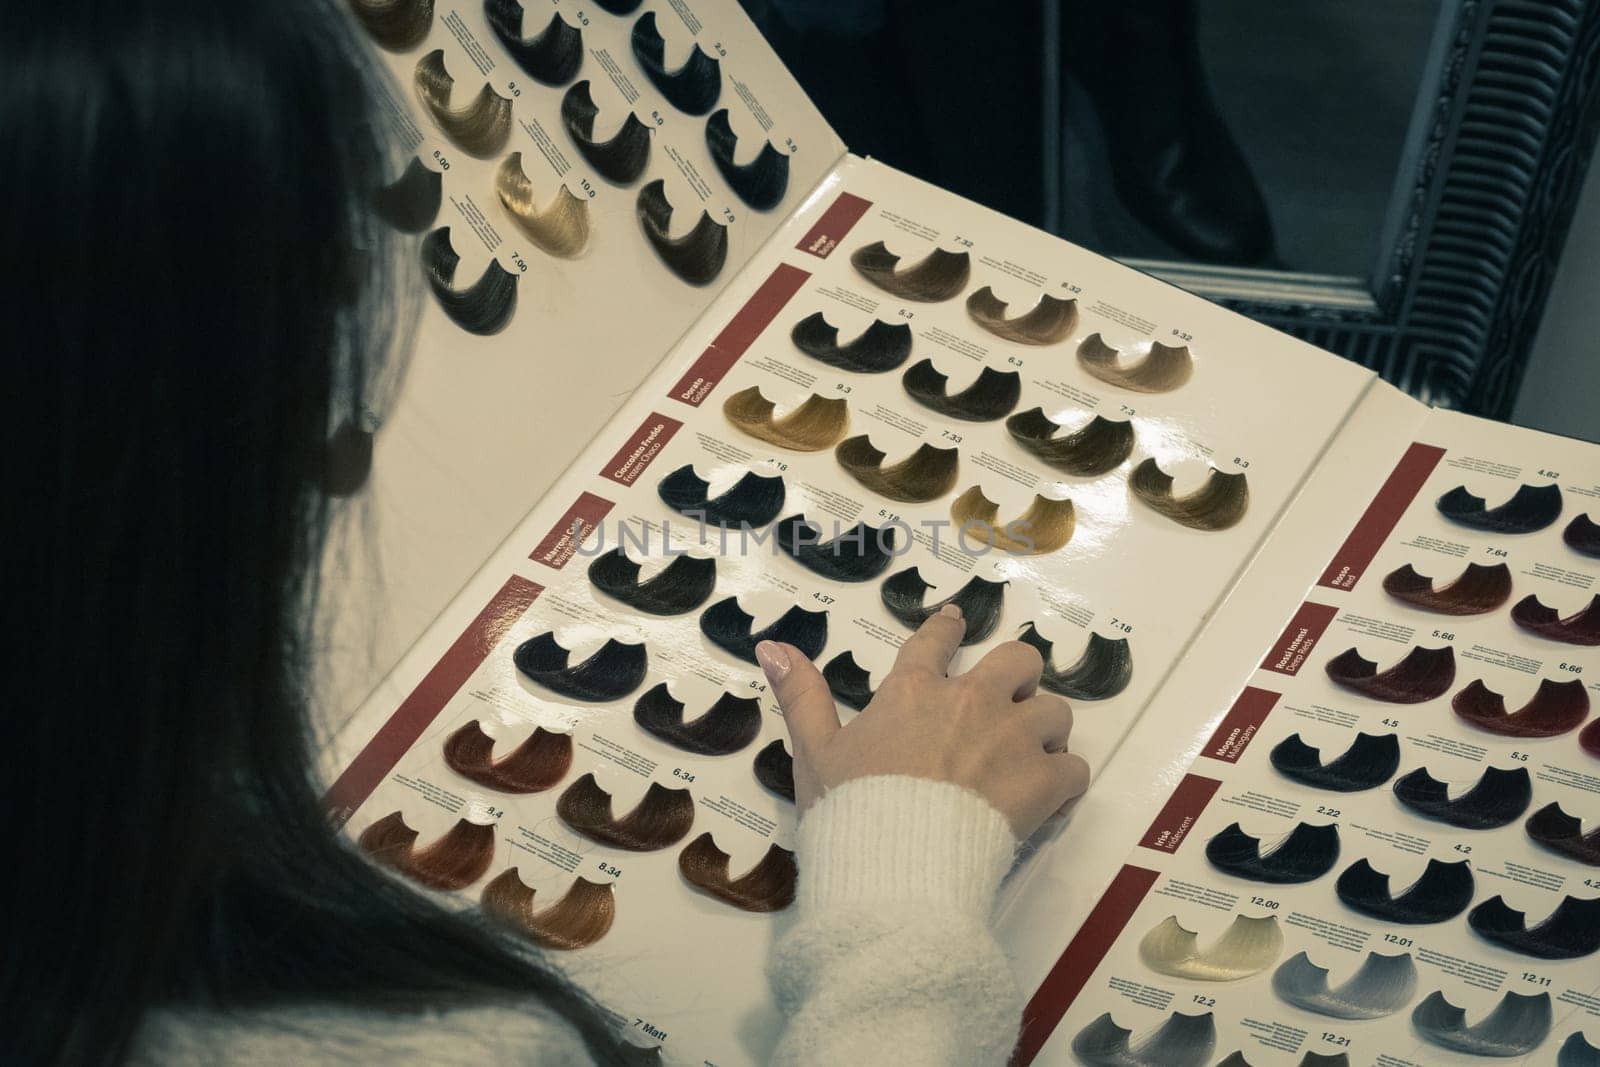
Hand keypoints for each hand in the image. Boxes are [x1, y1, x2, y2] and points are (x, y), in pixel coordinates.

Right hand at [754, 604, 1091, 837]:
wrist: (896, 866)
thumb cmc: (850, 811)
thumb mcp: (814, 752)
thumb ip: (800, 696)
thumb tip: (771, 647)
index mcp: (913, 692)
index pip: (936, 641)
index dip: (948, 628)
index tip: (956, 621)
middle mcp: (970, 703)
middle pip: (1019, 661)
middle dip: (1019, 677)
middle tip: (1009, 703)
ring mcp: (1012, 739)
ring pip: (1055, 711)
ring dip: (1045, 731)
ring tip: (1031, 756)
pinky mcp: (1043, 783)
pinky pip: (1074, 768)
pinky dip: (1065, 781)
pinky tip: (1051, 798)